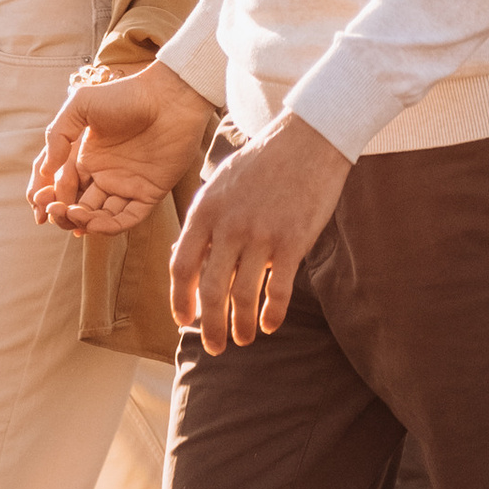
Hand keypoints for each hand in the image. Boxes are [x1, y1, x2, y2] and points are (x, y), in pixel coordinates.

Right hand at [31, 63, 217, 233]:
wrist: (168, 96)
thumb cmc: (125, 95)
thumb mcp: (81, 105)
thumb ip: (58, 134)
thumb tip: (46, 170)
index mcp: (87, 157)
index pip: (63, 187)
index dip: (49, 196)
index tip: (39, 201)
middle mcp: (105, 175)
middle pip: (78, 206)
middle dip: (62, 213)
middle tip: (54, 211)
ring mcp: (127, 185)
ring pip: (100, 217)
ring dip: (83, 221)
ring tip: (73, 214)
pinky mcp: (149, 193)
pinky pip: (127, 218)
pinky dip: (109, 226)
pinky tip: (93, 222)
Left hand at [171, 116, 350, 353]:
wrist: (307, 141)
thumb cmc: (261, 165)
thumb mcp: (220, 186)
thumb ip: (203, 223)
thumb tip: (185, 263)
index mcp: (204, 211)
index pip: (182, 267)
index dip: (181, 300)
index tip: (184, 320)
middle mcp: (228, 225)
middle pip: (210, 290)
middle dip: (209, 326)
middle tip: (214, 347)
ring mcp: (261, 235)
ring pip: (243, 296)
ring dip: (241, 326)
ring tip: (244, 340)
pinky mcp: (293, 242)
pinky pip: (278, 290)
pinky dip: (272, 314)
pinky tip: (270, 325)